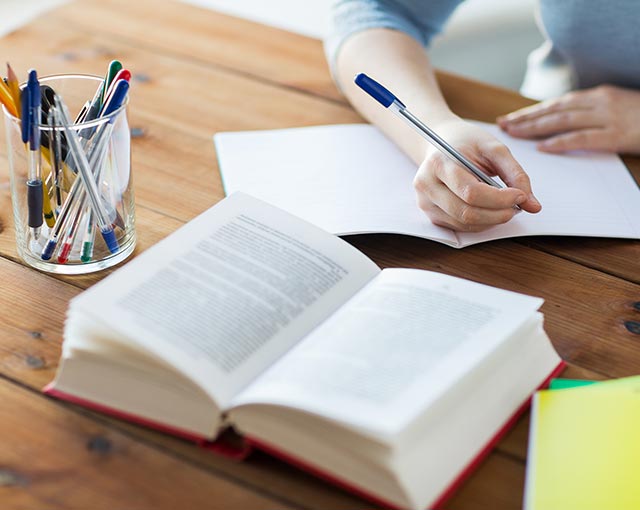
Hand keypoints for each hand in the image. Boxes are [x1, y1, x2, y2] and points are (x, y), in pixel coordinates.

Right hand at [413, 118, 541, 231]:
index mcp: (439, 163)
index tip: (521, 196)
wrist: (439, 142)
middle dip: (498, 214)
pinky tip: (489, 210)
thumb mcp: (494, 148)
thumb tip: (533, 206)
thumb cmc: (467, 143)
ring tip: (505, 207)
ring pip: (464, 224)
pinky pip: (460, 227)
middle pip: (466, 212)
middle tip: (517, 206)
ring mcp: (425, 202)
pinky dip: (481, 223)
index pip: (471, 192)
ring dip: (491, 220)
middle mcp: (426, 185)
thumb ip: (516, 174)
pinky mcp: (430, 214)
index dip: (500, 199)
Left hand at [497, 85, 639, 153]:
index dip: (531, 112)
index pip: (556, 104)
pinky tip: (543, 148)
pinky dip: (561, 142)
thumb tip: (560, 126)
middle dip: (525, 118)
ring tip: (514, 134)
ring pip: (563, 121)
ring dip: (535, 128)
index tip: (509, 119)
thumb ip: (590, 113)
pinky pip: (583, 138)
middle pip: (554, 110)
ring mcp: (608, 118)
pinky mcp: (616, 134)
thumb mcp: (615, 108)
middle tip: (502, 126)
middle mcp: (599, 103)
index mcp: (597, 96)